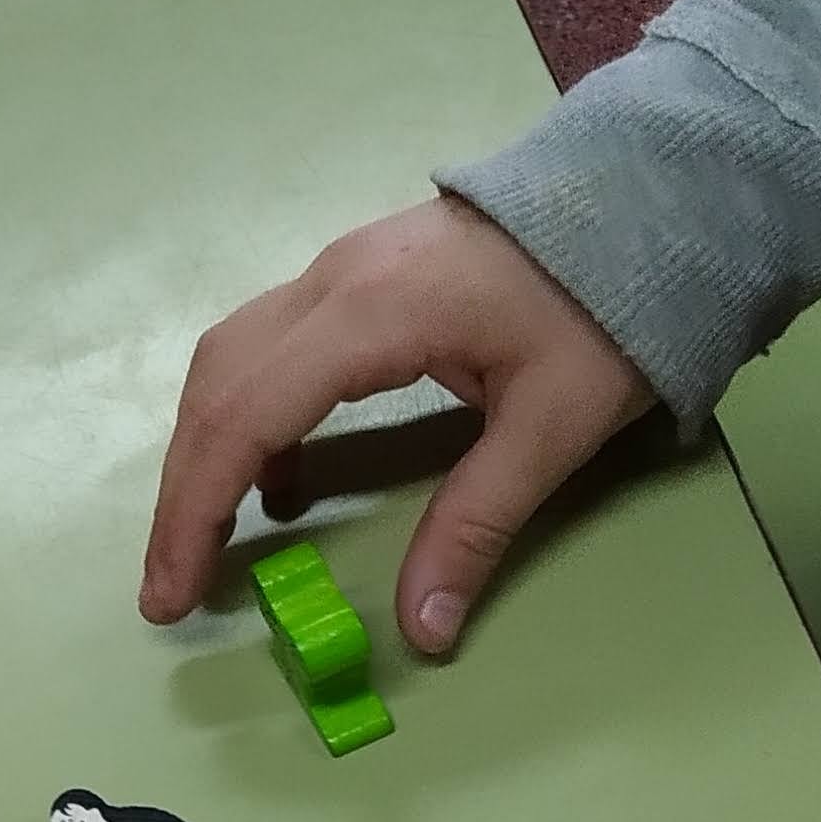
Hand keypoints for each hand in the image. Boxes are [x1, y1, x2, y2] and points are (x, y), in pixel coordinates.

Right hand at [136, 193, 655, 655]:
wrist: (648, 192)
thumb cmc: (609, 304)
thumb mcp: (556, 426)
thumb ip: (478, 524)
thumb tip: (423, 629)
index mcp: (370, 317)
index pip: (244, 419)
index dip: (195, 513)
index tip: (173, 592)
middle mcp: (330, 282)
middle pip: (215, 387)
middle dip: (182, 494)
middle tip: (172, 585)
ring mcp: (337, 268)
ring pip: (229, 358)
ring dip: (206, 450)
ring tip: (209, 537)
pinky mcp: (355, 273)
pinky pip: (267, 343)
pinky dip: (247, 414)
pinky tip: (279, 477)